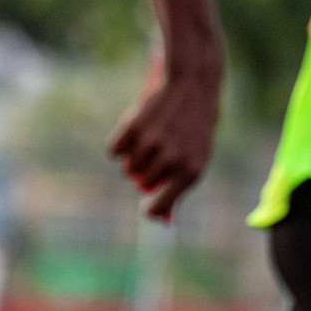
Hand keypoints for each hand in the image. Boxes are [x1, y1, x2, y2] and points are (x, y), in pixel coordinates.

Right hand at [108, 66, 220, 221]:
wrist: (193, 87)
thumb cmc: (196, 129)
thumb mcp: (195, 160)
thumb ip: (178, 190)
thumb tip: (163, 223)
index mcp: (190, 173)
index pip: (157, 206)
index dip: (149, 208)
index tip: (146, 206)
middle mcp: (171, 161)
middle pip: (140, 182)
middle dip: (144, 172)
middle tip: (157, 154)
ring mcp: (152, 143)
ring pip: (127, 167)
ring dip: (133, 158)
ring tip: (149, 141)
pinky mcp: (135, 126)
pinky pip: (114, 150)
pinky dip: (119, 145)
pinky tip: (133, 133)